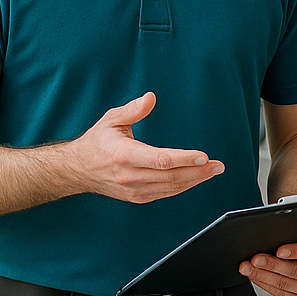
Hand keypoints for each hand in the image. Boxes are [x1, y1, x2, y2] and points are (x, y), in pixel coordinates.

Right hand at [74, 92, 223, 203]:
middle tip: (218, 166)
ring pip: (171, 187)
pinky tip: (195, 178)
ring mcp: (134, 190)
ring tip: (213, 171)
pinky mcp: (137, 197)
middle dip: (198, 171)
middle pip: (171, 176)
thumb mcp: (111, 119)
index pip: (161, 160)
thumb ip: (133, 109)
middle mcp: (130, 176)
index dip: (185, 159)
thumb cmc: (97, 142)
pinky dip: (182, 187)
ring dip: (195, 180)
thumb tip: (150, 98)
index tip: (204, 156)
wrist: (78, 170)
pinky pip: (165, 193)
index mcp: (125, 155)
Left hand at [239, 238, 296, 295]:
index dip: (295, 251)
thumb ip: (296, 235)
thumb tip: (272, 236)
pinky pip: (280, 294)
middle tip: (255, 259)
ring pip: (285, 284)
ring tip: (247, 267)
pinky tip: (254, 276)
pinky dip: (264, 284)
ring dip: (262, 275)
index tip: (278, 250)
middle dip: (272, 264)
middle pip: (295, 271)